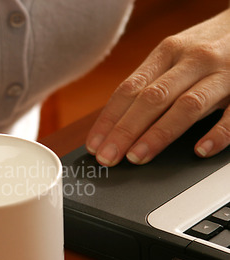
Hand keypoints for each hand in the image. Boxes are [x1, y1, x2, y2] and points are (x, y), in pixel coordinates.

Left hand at [86, 8, 229, 165]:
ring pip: (186, 106)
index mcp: (166, 53)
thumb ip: (149, 84)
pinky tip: (200, 150)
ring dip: (158, 134)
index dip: (108, 119)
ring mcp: (221, 74)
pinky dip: (217, 133)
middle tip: (108, 157)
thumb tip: (114, 125)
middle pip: (152, 99)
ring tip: (137, 157)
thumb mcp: (172, 58)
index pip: (129, 89)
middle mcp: (191, 61)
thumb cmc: (203, 49)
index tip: (94, 145)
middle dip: (125, 131)